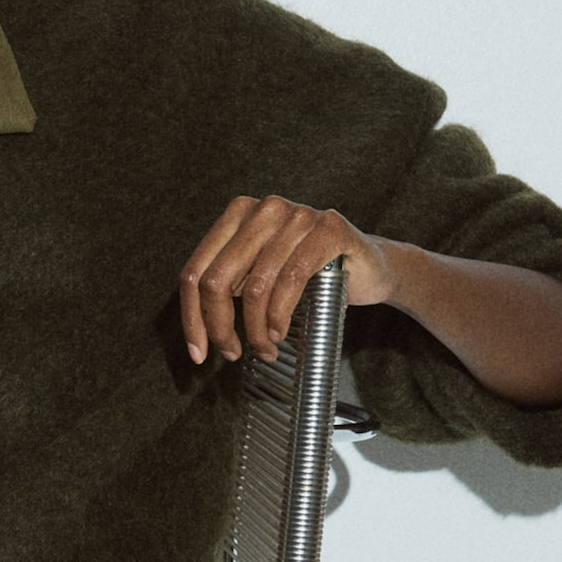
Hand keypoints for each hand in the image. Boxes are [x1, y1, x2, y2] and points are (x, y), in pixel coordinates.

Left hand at [178, 196, 395, 367]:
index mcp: (237, 215)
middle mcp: (264, 209)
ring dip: (255, 329)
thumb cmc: (310, 274)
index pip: (195, 271)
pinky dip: (280, 315)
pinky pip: (291, 279)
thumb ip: (228, 286)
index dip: (191, 317)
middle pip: (217, 280)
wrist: (369, 267)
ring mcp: (298, 215)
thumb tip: (198, 328)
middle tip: (232, 352)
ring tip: (265, 347)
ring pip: (254, 286)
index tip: (198, 351)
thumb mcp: (258, 277)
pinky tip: (279, 332)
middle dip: (219, 327)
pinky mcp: (329, 228)